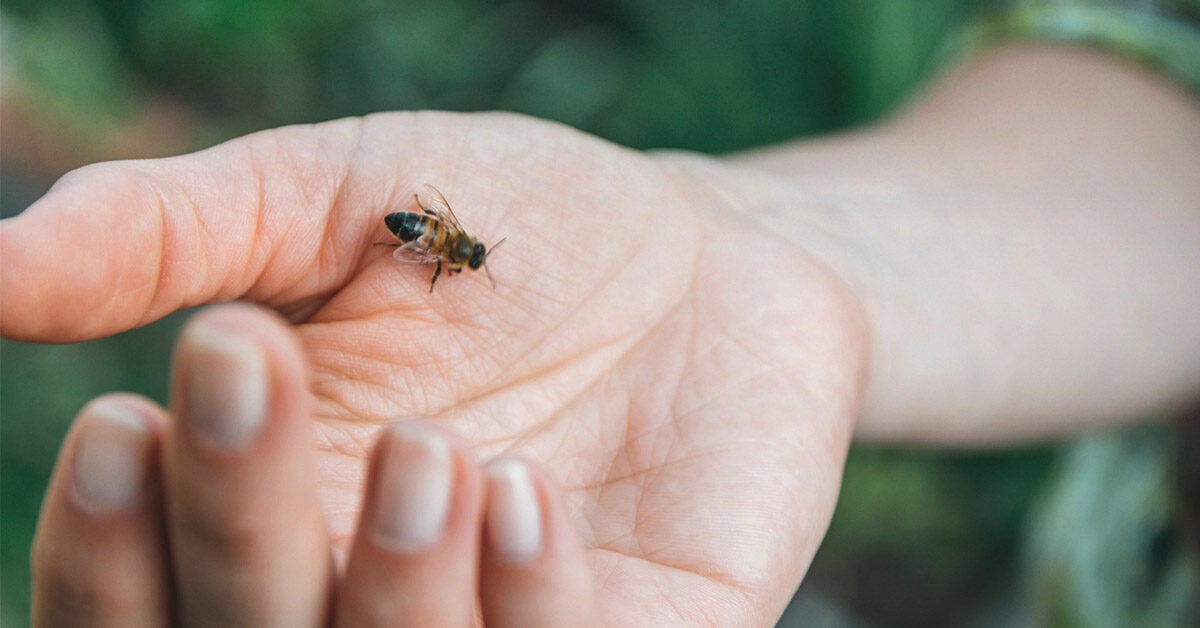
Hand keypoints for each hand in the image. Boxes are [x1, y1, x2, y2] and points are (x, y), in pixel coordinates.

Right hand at [6, 112, 865, 624]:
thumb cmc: (505, 225)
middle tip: (253, 364)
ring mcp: (511, 624)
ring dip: (390, 591)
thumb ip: (171, 234)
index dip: (108, 548)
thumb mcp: (332, 197)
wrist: (704, 248)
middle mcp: (378, 596)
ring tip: (433, 445)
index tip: (132, 411)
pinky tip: (525, 495)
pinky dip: (530, 606)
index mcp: (277, 514)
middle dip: (238, 529)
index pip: (144, 602)